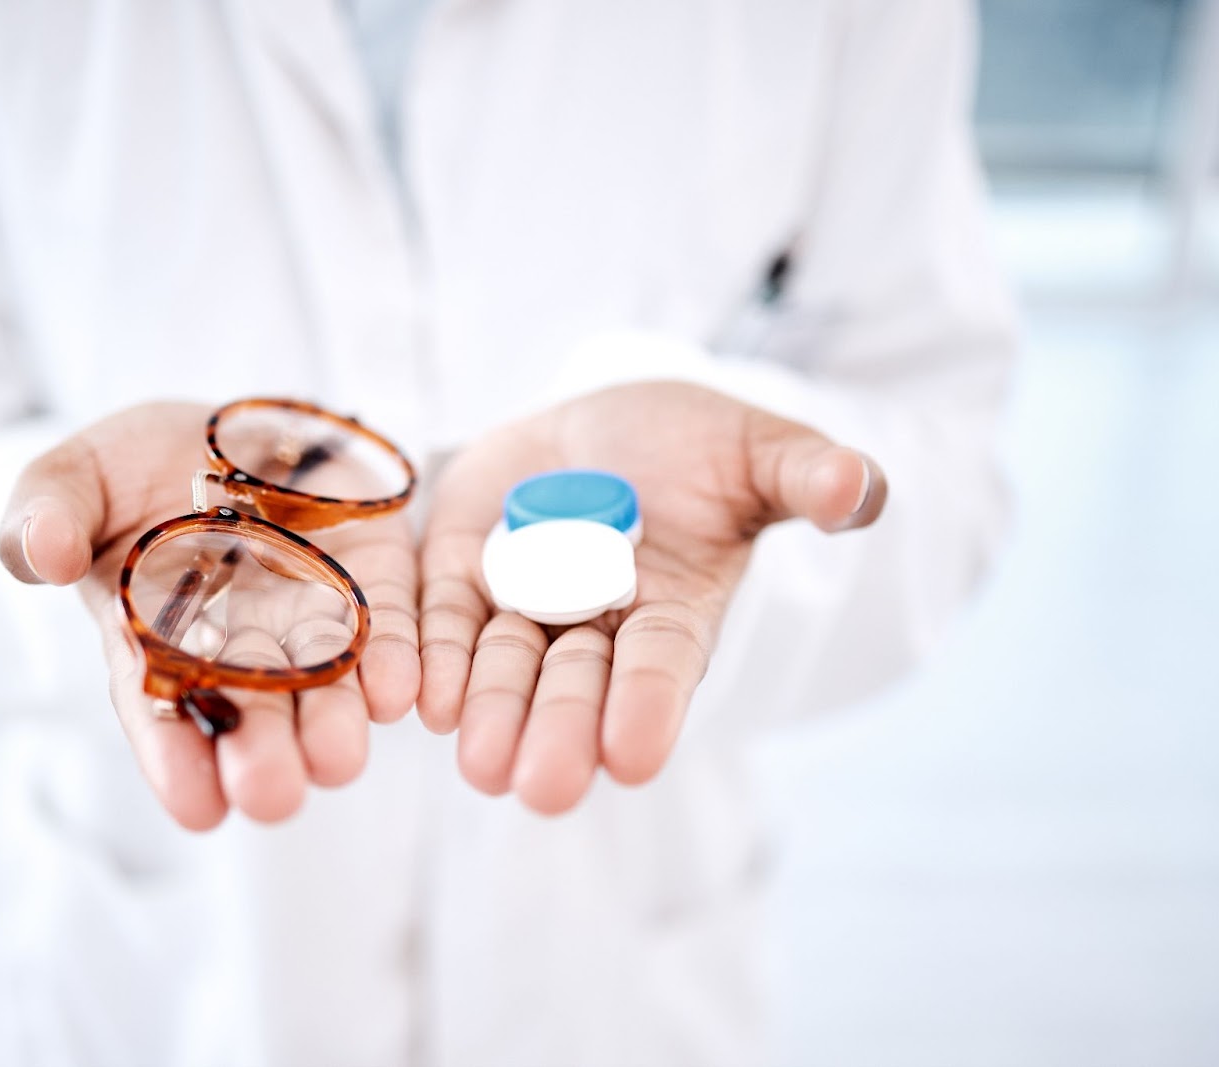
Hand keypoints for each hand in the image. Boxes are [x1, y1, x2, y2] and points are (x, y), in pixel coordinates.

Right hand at [0, 403, 419, 829]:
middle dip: (263, 758)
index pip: (162, 709)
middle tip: (272, 795)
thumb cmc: (138, 463)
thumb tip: (42, 556)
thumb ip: (46, 512)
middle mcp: (240, 644)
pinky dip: (396, 660)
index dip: (176, 759)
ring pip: (328, 685)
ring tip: (337, 758)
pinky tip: (398, 690)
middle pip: (253, 712)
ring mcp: (312, 614)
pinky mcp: (375, 577)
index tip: (196, 808)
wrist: (233, 420)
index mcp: (157, 638)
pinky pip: (391, 625)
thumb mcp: (76, 476)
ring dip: (335, 725)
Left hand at [416, 381, 885, 813]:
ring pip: (501, 663)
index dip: (649, 706)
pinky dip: (426, 656)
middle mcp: (594, 623)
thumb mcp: (756, 452)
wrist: (604, 423)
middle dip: (559, 731)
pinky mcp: (460, 569)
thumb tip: (860, 486)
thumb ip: (803, 476)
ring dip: (489, 710)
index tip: (635, 756)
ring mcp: (521, 600)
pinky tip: (413, 697)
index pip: (663, 665)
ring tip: (479, 761)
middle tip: (542, 787)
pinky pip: (438, 617)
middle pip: (574, 682)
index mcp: (674, 609)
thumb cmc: (694, 447)